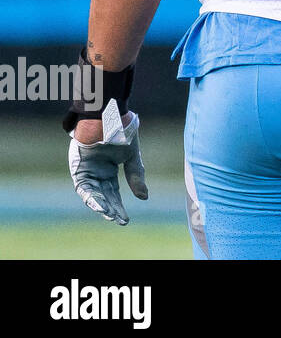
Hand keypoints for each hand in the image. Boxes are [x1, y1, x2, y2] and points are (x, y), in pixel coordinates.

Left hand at [68, 100, 147, 224]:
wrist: (108, 116)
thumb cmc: (121, 132)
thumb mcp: (132, 157)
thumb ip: (136, 175)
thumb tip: (144, 198)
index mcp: (108, 170)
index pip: (113, 193)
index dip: (119, 206)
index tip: (125, 220)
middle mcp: (96, 173)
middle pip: (104, 196)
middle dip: (111, 209)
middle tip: (119, 220)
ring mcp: (86, 171)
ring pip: (92, 194)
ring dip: (100, 205)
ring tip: (110, 215)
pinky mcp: (78, 168)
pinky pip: (83, 187)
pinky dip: (91, 196)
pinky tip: (100, 205)